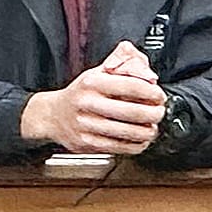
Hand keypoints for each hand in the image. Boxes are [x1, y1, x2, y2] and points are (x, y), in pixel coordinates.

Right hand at [21, 42, 165, 154]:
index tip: (159, 95)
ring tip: (152, 127)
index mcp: (92, 83)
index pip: (131, 86)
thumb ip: (121, 64)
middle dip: (154, 113)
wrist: (52, 116)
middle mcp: (89, 104)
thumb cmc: (78, 94)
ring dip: (148, 131)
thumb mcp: (96, 72)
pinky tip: (140, 139)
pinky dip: (136, 145)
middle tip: (159, 112)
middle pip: (134, 112)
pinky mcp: (89, 143)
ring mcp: (88, 126)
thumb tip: (146, 72)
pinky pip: (120, 147)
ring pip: (129, 132)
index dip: (152, 92)